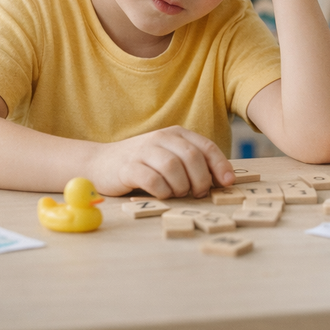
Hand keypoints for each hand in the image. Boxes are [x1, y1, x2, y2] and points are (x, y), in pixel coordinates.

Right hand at [88, 126, 235, 198]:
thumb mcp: (169, 156)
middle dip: (201, 179)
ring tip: (178, 193)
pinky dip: (162, 191)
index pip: (206, 147)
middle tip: (198, 193)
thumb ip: (192, 163)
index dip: (220, 166)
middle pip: (192, 157)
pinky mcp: (128, 167)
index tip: (228, 183)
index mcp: (176, 134)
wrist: (100, 162)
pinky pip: (153, 180)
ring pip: (173, 168)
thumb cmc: (143, 163)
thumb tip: (221, 180)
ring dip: (181, 186)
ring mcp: (143, 151)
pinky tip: (162, 194)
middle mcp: (161, 138)